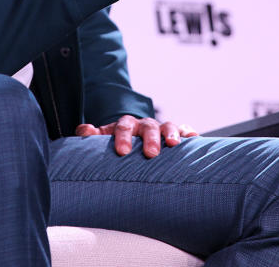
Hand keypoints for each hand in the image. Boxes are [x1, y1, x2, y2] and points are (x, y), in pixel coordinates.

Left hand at [76, 115, 198, 157]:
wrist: (132, 142)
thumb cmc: (116, 145)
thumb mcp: (102, 140)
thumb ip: (90, 136)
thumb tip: (84, 130)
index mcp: (125, 125)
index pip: (123, 126)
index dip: (123, 137)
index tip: (122, 152)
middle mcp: (144, 125)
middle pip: (148, 126)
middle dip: (150, 139)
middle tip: (150, 153)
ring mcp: (161, 129)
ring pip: (167, 126)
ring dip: (171, 133)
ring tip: (174, 144)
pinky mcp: (176, 134)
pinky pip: (184, 130)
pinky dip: (188, 132)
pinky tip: (194, 138)